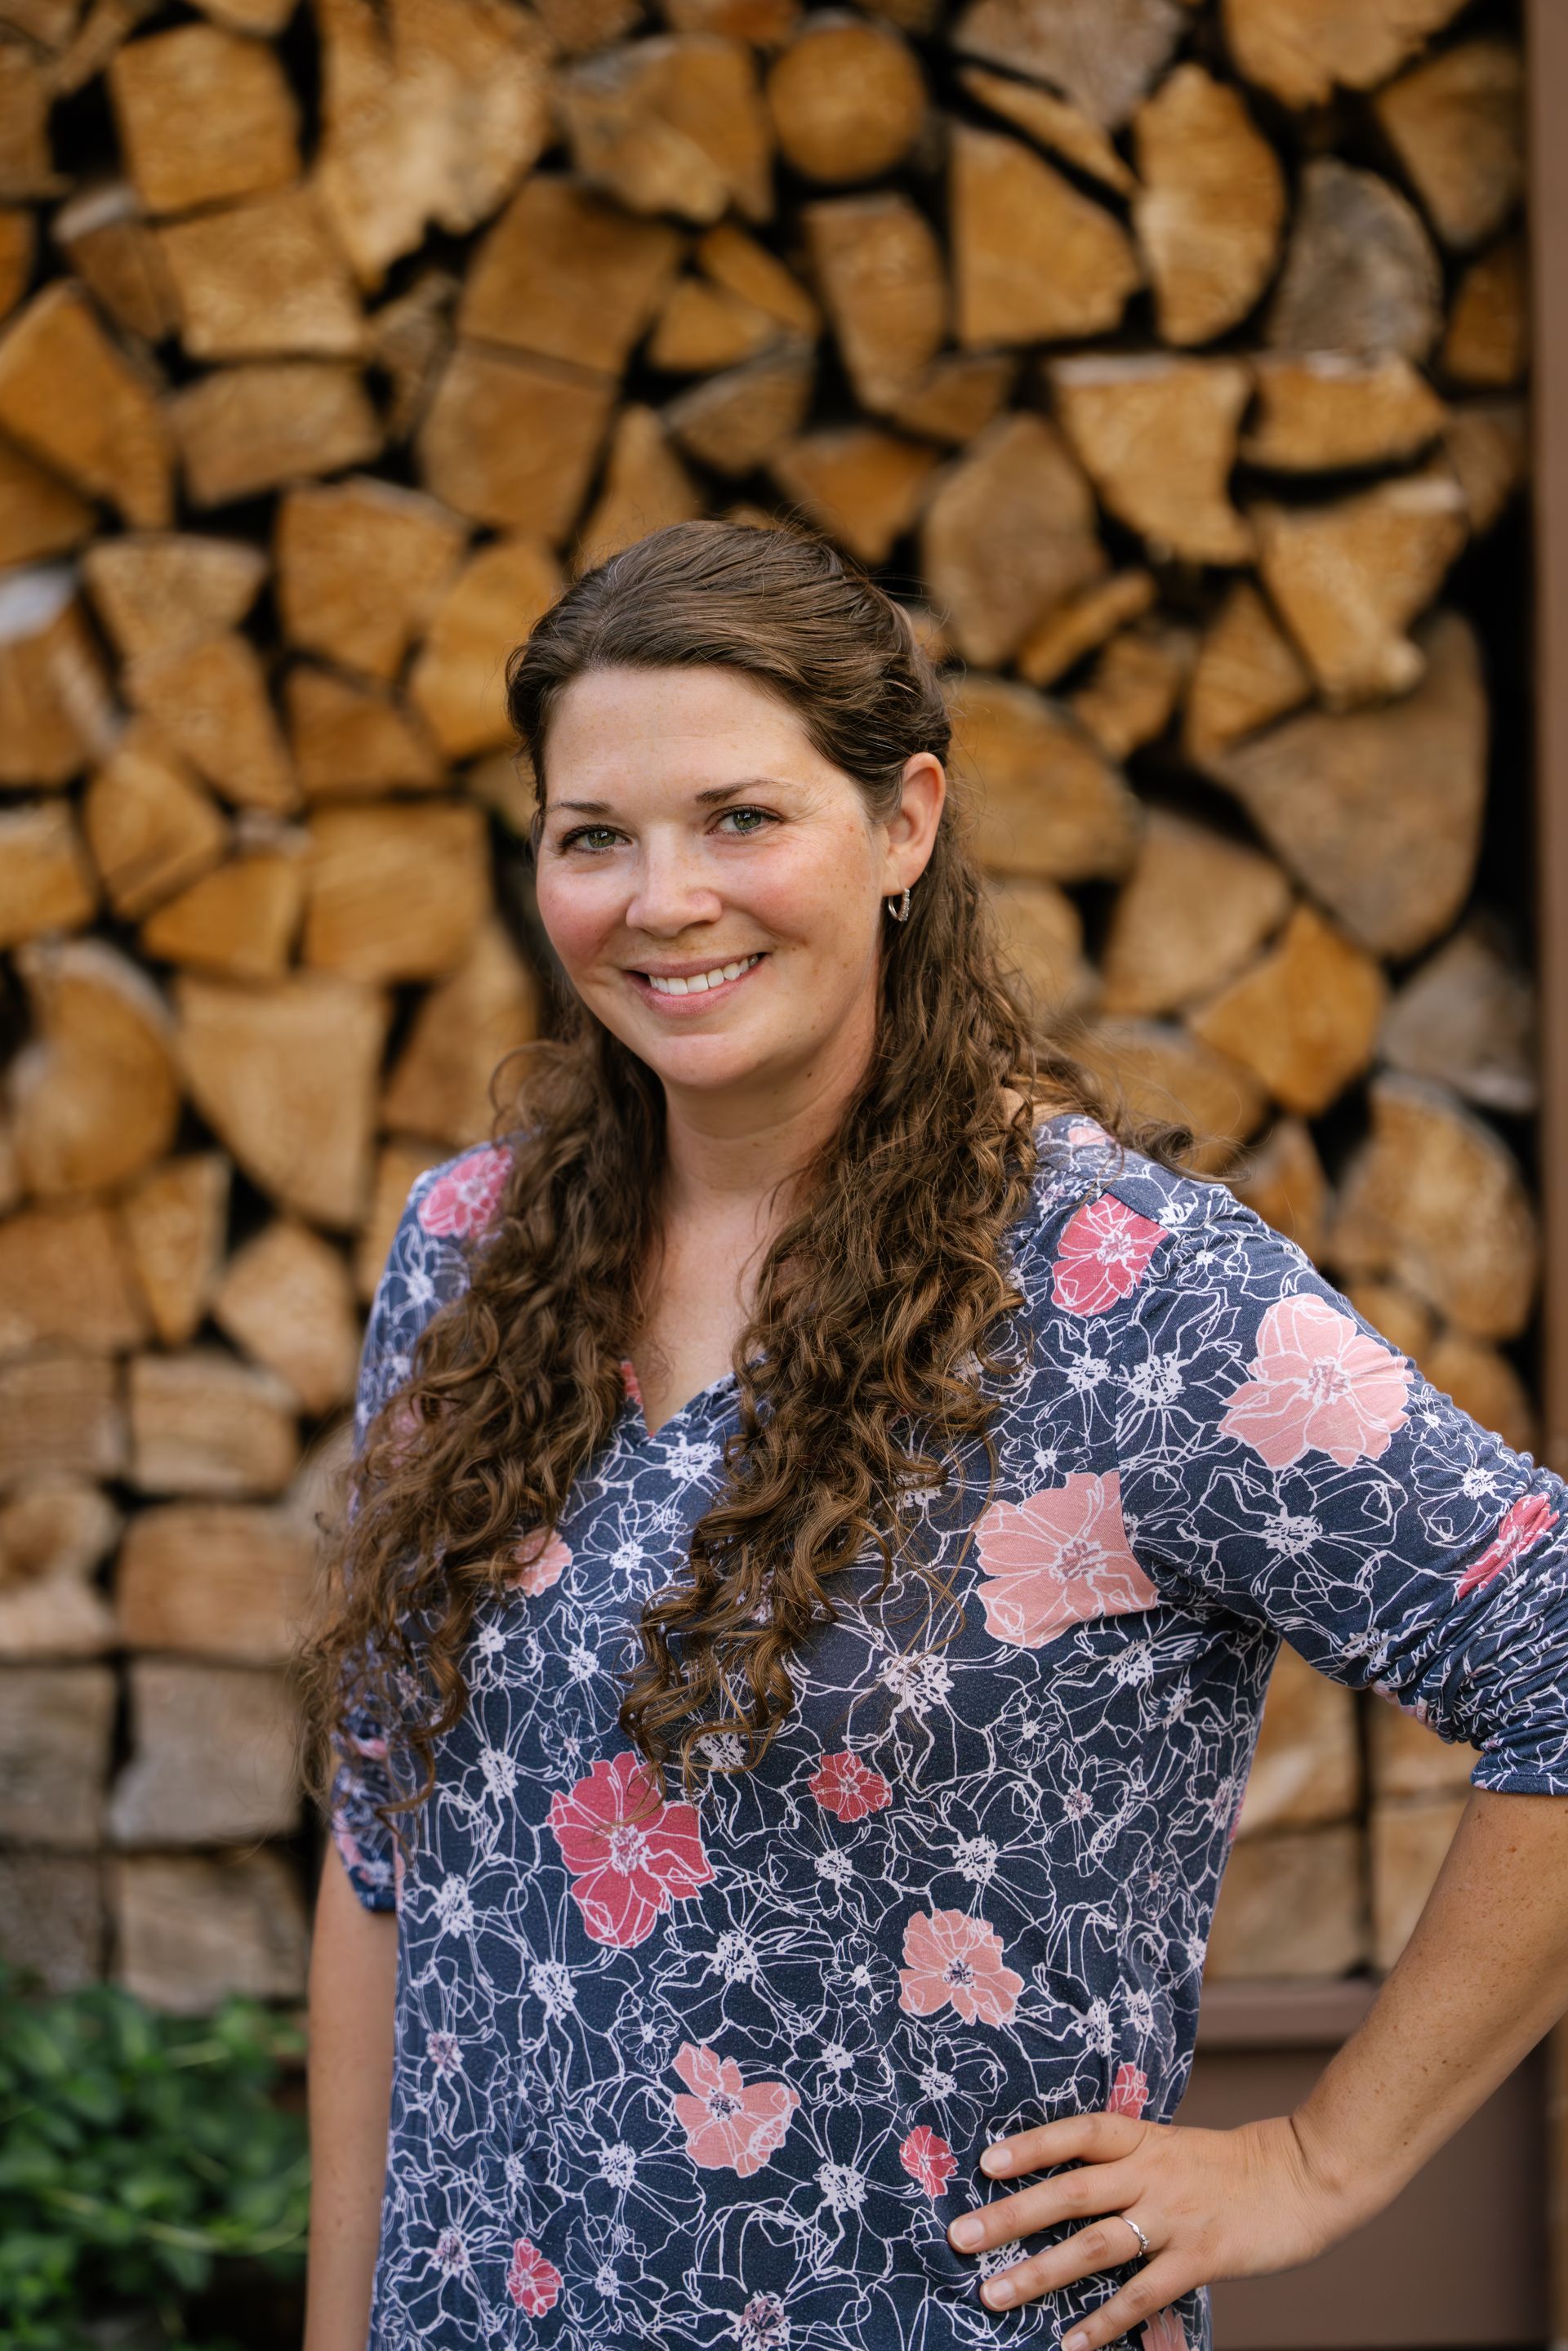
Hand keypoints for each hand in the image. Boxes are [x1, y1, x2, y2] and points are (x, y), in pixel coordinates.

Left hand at [944, 2110, 1354, 2345]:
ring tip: (994, 2295)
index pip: (1078, 2133)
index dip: (1032, 2144)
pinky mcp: (1200, 2259)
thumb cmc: (1227, 2166)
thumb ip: (1123, 2162)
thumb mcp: (1170, 2146)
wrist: (1301, 2176)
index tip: (985, 2162)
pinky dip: (1104, 2321)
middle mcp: (1152, 2173)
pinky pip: (1142, 2294)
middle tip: (961, 2236)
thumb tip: (1060, 2183)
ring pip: (1095, 2245)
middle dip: (1011, 2216)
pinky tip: (1071, 2343)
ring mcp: (1175, 2216)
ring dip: (1040, 2273)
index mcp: (1143, 2139)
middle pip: (1070, 2191)